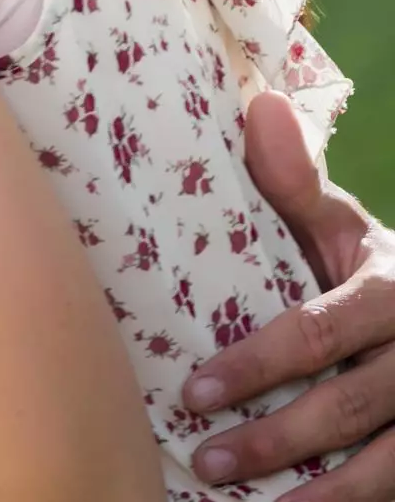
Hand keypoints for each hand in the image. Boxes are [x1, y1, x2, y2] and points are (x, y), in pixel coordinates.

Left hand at [188, 90, 394, 497]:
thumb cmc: (375, 272)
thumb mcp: (344, 227)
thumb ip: (297, 182)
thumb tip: (259, 105)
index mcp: (391, 290)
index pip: (322, 333)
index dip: (258, 366)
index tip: (194, 392)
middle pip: (351, 407)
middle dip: (275, 438)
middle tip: (204, 457)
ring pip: (388, 465)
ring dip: (321, 493)